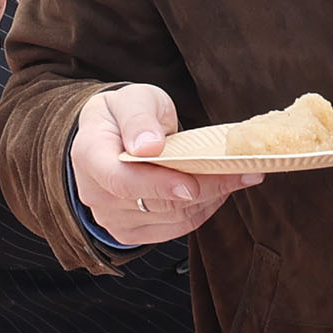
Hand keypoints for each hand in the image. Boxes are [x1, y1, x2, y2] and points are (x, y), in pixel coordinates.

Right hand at [70, 84, 259, 246]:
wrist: (113, 138)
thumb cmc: (125, 115)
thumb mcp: (132, 99)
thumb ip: (138, 117)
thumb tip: (147, 146)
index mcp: (89, 155)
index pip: (121, 180)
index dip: (157, 185)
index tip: (192, 185)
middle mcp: (95, 194)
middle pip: (155, 202)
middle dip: (204, 186)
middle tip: (243, 169)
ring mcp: (112, 218)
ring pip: (172, 217)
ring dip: (211, 196)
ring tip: (237, 174)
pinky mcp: (132, 233)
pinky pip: (176, 227)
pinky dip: (204, 208)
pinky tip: (219, 188)